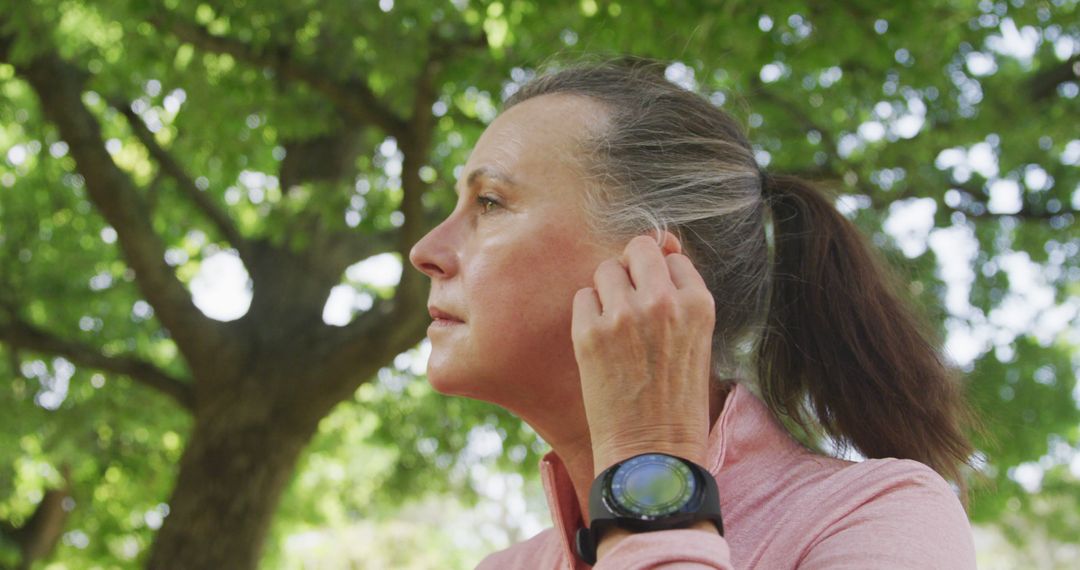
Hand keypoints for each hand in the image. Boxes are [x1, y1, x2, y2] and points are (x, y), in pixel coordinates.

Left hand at [571, 232, 716, 475]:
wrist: (652, 452)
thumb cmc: (677, 401)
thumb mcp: (697, 341)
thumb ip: (681, 296)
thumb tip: (662, 244)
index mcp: (698, 304)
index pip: (673, 258)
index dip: (661, 278)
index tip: (658, 306)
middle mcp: (662, 301)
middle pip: (639, 248)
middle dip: (632, 268)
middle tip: (631, 304)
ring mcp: (624, 315)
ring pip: (606, 269)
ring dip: (608, 290)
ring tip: (617, 327)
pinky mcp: (589, 332)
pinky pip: (582, 297)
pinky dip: (588, 313)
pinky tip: (599, 343)